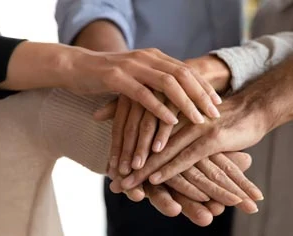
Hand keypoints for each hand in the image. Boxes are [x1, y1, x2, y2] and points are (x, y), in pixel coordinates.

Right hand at [66, 47, 221, 124]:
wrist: (75, 67)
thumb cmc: (108, 76)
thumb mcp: (137, 75)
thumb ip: (155, 80)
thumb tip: (177, 95)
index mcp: (154, 57)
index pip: (187, 70)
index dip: (204, 86)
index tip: (218, 103)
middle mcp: (147, 58)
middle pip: (183, 75)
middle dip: (202, 95)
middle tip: (215, 113)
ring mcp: (132, 66)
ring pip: (167, 83)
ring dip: (185, 103)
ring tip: (198, 119)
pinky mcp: (116, 78)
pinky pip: (143, 94)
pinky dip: (158, 108)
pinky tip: (170, 121)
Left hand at [94, 93, 176, 174]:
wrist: (212, 75)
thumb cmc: (175, 92)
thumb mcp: (149, 98)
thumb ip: (120, 106)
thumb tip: (95, 115)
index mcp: (136, 90)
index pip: (120, 123)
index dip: (116, 147)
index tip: (111, 170)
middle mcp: (147, 90)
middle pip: (131, 125)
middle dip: (125, 151)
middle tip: (119, 174)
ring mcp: (164, 92)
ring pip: (147, 124)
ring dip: (140, 148)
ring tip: (135, 168)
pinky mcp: (182, 95)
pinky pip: (169, 118)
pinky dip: (161, 135)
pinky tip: (157, 150)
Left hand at [97, 96, 262, 211]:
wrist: (255, 107)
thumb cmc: (222, 115)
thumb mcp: (194, 115)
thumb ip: (175, 124)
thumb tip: (160, 139)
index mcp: (171, 107)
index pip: (142, 127)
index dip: (126, 146)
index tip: (111, 164)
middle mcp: (179, 116)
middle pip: (147, 140)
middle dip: (128, 161)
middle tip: (112, 179)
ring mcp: (195, 126)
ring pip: (163, 150)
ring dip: (143, 169)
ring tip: (125, 185)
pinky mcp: (212, 138)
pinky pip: (185, 155)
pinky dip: (169, 167)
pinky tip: (155, 178)